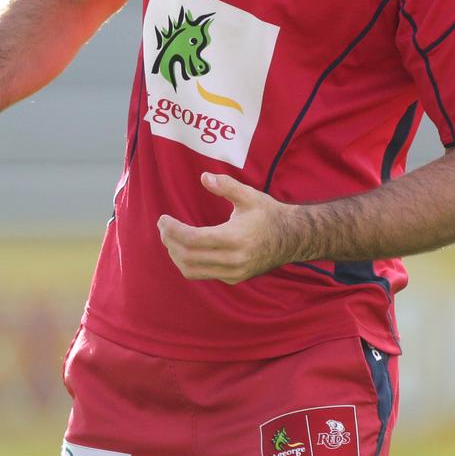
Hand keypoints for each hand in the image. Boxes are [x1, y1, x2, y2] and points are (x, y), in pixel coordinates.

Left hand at [157, 172, 295, 283]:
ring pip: (192, 270)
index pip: (193, 240)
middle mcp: (233, 260)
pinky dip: (189, 262)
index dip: (173, 230)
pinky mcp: (234, 278)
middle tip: (163, 226)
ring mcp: (233, 273)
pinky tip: (186, 247)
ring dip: (176, 255)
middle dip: (170, 242)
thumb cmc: (268, 213)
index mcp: (235, 238)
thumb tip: (203, 177)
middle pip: (188, 257)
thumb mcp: (250, 195)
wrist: (291, 238)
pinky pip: (203, 274)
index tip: (162, 219)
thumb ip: (227, 186)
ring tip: (170, 238)